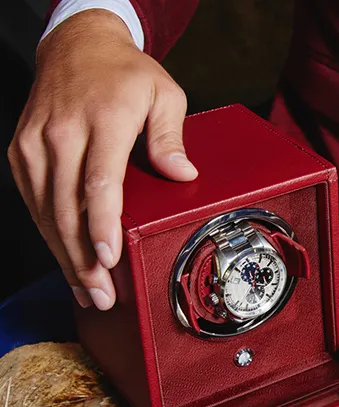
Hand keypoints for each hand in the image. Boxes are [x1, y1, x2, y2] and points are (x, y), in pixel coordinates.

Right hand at [7, 9, 196, 309]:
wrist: (76, 45)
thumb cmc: (125, 73)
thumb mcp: (164, 94)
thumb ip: (171, 136)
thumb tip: (182, 175)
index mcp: (103, 120)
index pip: (99, 182)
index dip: (101, 225)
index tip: (108, 259)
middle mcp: (62, 134)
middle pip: (69, 207)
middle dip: (84, 259)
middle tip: (102, 296)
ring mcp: (36, 144)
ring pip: (47, 212)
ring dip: (66, 257)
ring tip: (88, 292)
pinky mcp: (22, 153)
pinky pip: (35, 202)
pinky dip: (50, 236)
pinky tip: (67, 262)